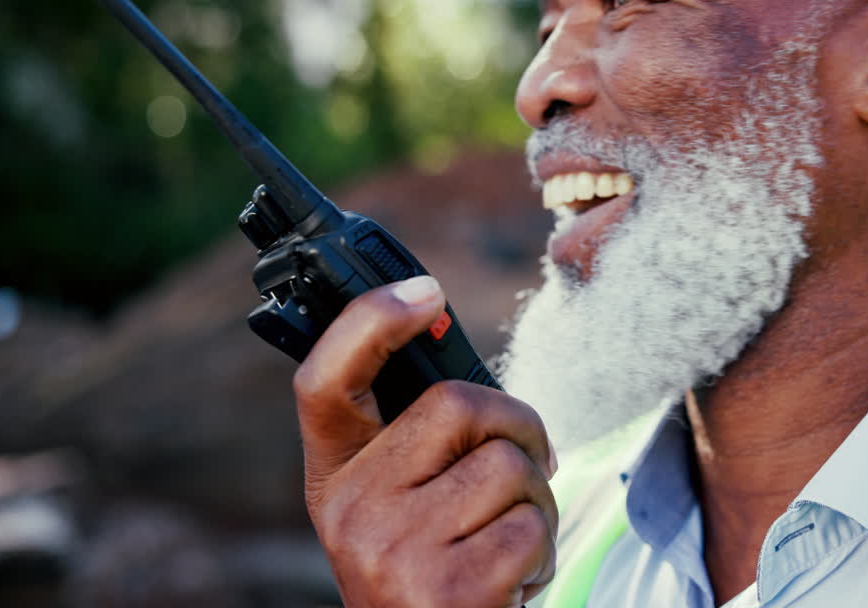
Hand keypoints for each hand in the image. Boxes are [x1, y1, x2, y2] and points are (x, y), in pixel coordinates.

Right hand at [293, 276, 558, 607]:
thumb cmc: (433, 573)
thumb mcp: (402, 509)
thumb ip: (420, 446)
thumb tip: (477, 387)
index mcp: (336, 479)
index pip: (325, 382)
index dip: (368, 322)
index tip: (423, 289)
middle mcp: (352, 512)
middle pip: (458, 403)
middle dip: (517, 425)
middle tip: (528, 464)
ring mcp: (395, 551)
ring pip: (508, 465)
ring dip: (537, 500)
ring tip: (510, 541)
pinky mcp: (448, 590)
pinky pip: (530, 526)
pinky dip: (542, 551)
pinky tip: (514, 581)